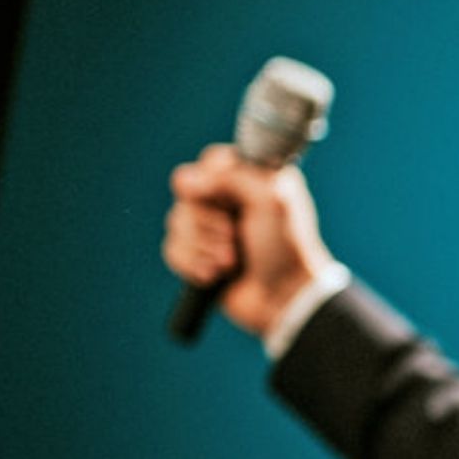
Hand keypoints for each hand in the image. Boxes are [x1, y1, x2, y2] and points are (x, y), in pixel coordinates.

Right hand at [162, 144, 336, 336]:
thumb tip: (188, 180)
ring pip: (176, 221)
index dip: (212, 179)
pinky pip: (172, 249)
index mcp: (251, 179)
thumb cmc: (286, 249)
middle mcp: (229, 199)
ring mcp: (211, 227)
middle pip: (186, 192)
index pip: (211, 160)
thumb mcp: (271, 199)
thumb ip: (233, 176)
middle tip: (234, 237)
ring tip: (231, 262)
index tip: (230, 199)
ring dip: (204, 246)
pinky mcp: (198, 254)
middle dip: (208, 222)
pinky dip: (193, 264)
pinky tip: (216, 276)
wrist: (283, 298)